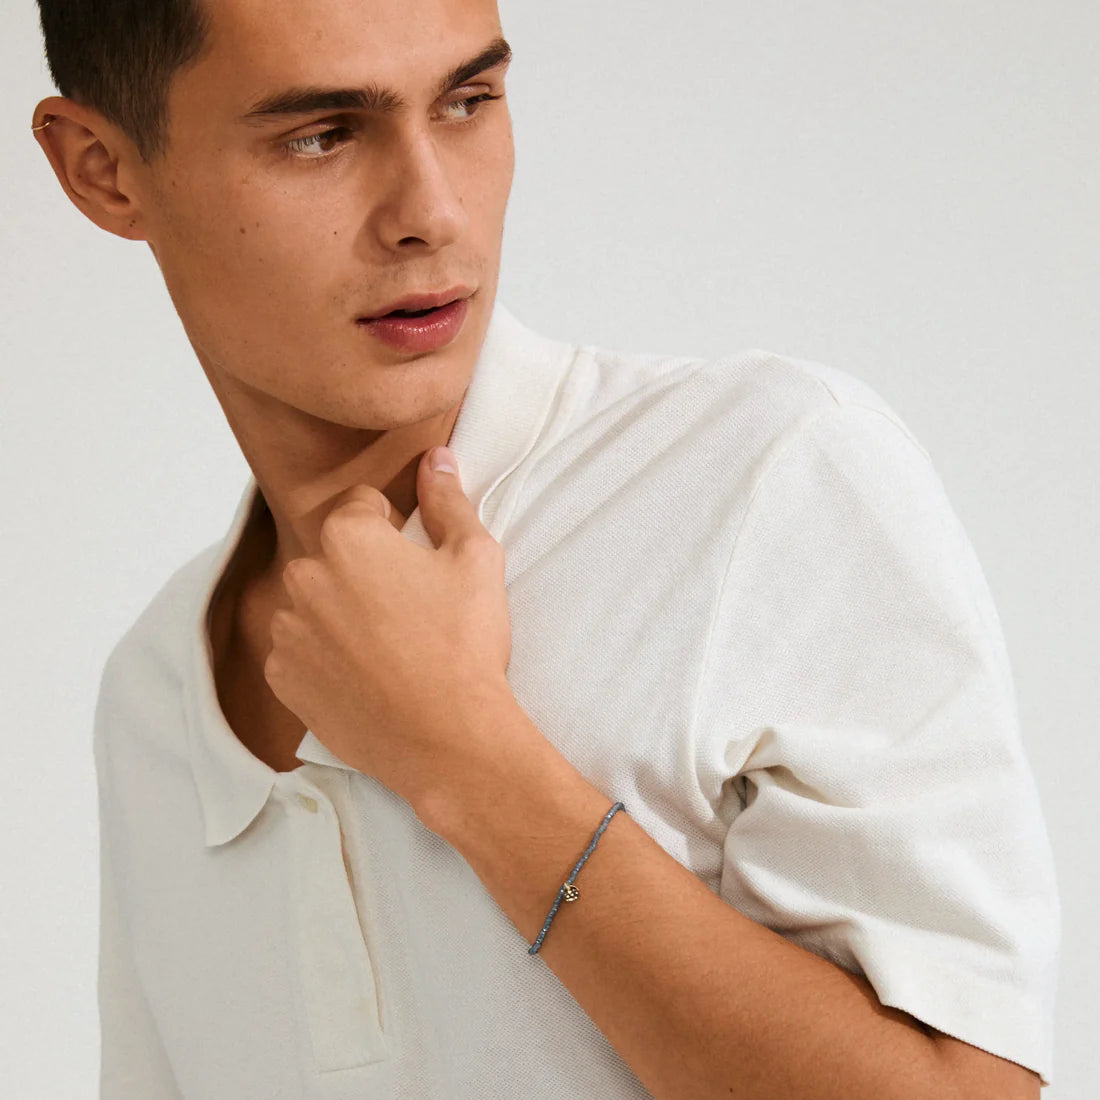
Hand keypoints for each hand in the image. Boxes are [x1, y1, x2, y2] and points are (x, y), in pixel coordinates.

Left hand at [262, 445, 515, 815]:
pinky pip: (299, 651)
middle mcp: (303, 576)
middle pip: (332, 555)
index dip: (393, 528)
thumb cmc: (464, 644)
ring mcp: (287, 631)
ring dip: (339, 614)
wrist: (447, 737)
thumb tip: (437, 457)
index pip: (361, 506)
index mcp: (346, 537)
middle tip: (408, 609)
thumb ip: (449, 500)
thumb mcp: (475, 559)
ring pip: (313, 603)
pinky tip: (366, 675)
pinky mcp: (283, 678)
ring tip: (388, 647)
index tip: (416, 563)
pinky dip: (324, 657)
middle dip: (361, 570)